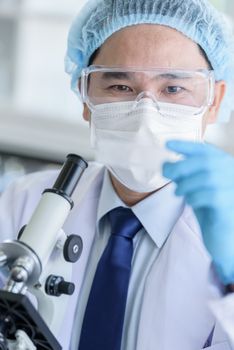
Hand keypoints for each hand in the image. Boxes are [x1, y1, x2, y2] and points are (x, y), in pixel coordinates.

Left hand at [162, 140, 233, 284]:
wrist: (223, 238)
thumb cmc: (209, 211)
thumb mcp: (194, 189)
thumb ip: (184, 176)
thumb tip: (166, 165)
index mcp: (225, 166)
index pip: (205, 150)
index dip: (186, 145)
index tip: (167, 143)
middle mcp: (232, 174)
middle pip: (205, 161)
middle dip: (181, 165)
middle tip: (166, 173)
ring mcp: (233, 189)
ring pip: (207, 178)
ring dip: (186, 184)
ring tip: (179, 192)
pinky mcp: (230, 206)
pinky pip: (210, 195)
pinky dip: (194, 197)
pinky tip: (191, 202)